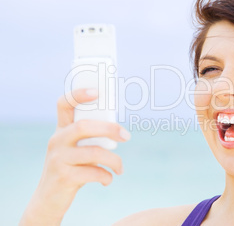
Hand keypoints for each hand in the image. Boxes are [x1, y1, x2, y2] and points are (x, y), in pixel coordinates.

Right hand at [19, 88, 130, 225]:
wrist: (49, 199)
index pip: (64, 104)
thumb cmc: (71, 168)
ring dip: (114, 160)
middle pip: (84, 126)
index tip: (97, 91)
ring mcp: (58, 159)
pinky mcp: (63, 177)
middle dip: (109, 129)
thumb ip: (90, 139)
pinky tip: (108, 180)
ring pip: (94, 152)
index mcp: (61, 130)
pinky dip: (106, 176)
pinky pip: (94, 173)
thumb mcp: (76, 150)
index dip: (78, 94)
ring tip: (120, 168)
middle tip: (126, 136)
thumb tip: (119, 130)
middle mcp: (57, 141)